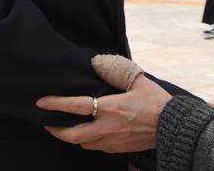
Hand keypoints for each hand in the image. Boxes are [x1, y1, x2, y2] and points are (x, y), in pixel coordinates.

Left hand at [37, 75, 171, 152]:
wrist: (172, 127)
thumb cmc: (157, 102)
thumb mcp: (138, 80)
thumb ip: (118, 72)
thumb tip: (99, 63)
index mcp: (110, 108)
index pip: (76, 106)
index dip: (56, 104)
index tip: (41, 102)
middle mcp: (107, 128)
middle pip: (72, 135)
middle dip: (55, 129)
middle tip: (46, 122)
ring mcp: (111, 141)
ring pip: (82, 144)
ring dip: (71, 136)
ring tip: (65, 127)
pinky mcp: (117, 149)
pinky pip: (96, 147)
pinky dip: (87, 141)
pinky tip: (88, 133)